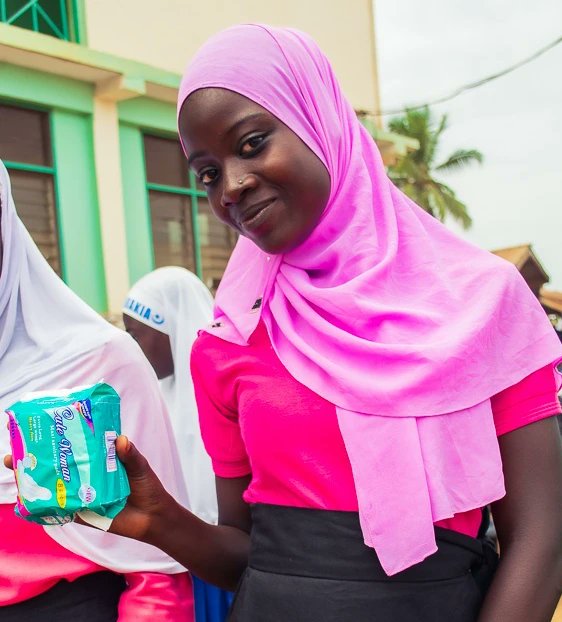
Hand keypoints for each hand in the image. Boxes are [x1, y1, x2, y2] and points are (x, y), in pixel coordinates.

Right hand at [4, 435, 173, 543]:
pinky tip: (28, 502)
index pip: (76, 445)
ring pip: (55, 486)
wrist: (153, 518)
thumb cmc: (148, 488)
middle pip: (58, 465)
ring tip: (16, 471)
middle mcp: (87, 475)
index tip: (39, 426)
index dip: (58, 437)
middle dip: (35, 458)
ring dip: (35, 481)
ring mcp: (82, 494)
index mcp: (98, 460)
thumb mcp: (140, 467)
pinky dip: (45, 506)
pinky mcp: (83, 513)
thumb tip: (121, 440)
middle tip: (13, 453)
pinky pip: (61, 510)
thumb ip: (130, 455)